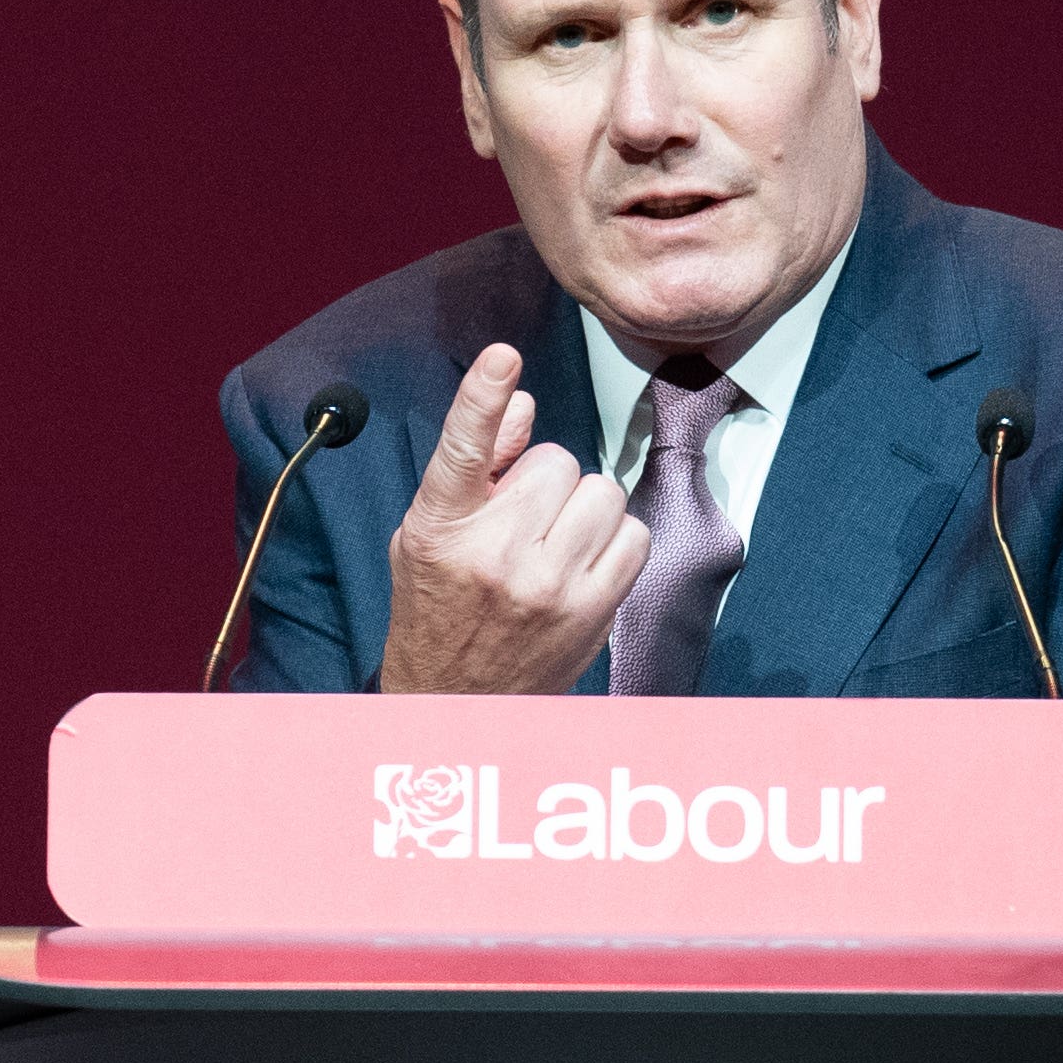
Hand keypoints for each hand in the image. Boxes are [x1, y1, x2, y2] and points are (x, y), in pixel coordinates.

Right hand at [380, 343, 649, 693]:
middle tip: (523, 518)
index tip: (501, 358)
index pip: (463, 448)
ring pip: (603, 493)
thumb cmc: (438, 609)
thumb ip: (478, 465)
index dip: (482, 397)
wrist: (455, 703)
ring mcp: (548, 584)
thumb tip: (521, 405)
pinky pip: (635, 537)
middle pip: (559, 462)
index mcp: (440, 526)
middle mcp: (494, 552)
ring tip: (553, 542)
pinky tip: (584, 564)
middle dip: (547, 482)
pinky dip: (617, 542)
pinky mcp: (592, 611)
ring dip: (585, 509)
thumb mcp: (427, 533)